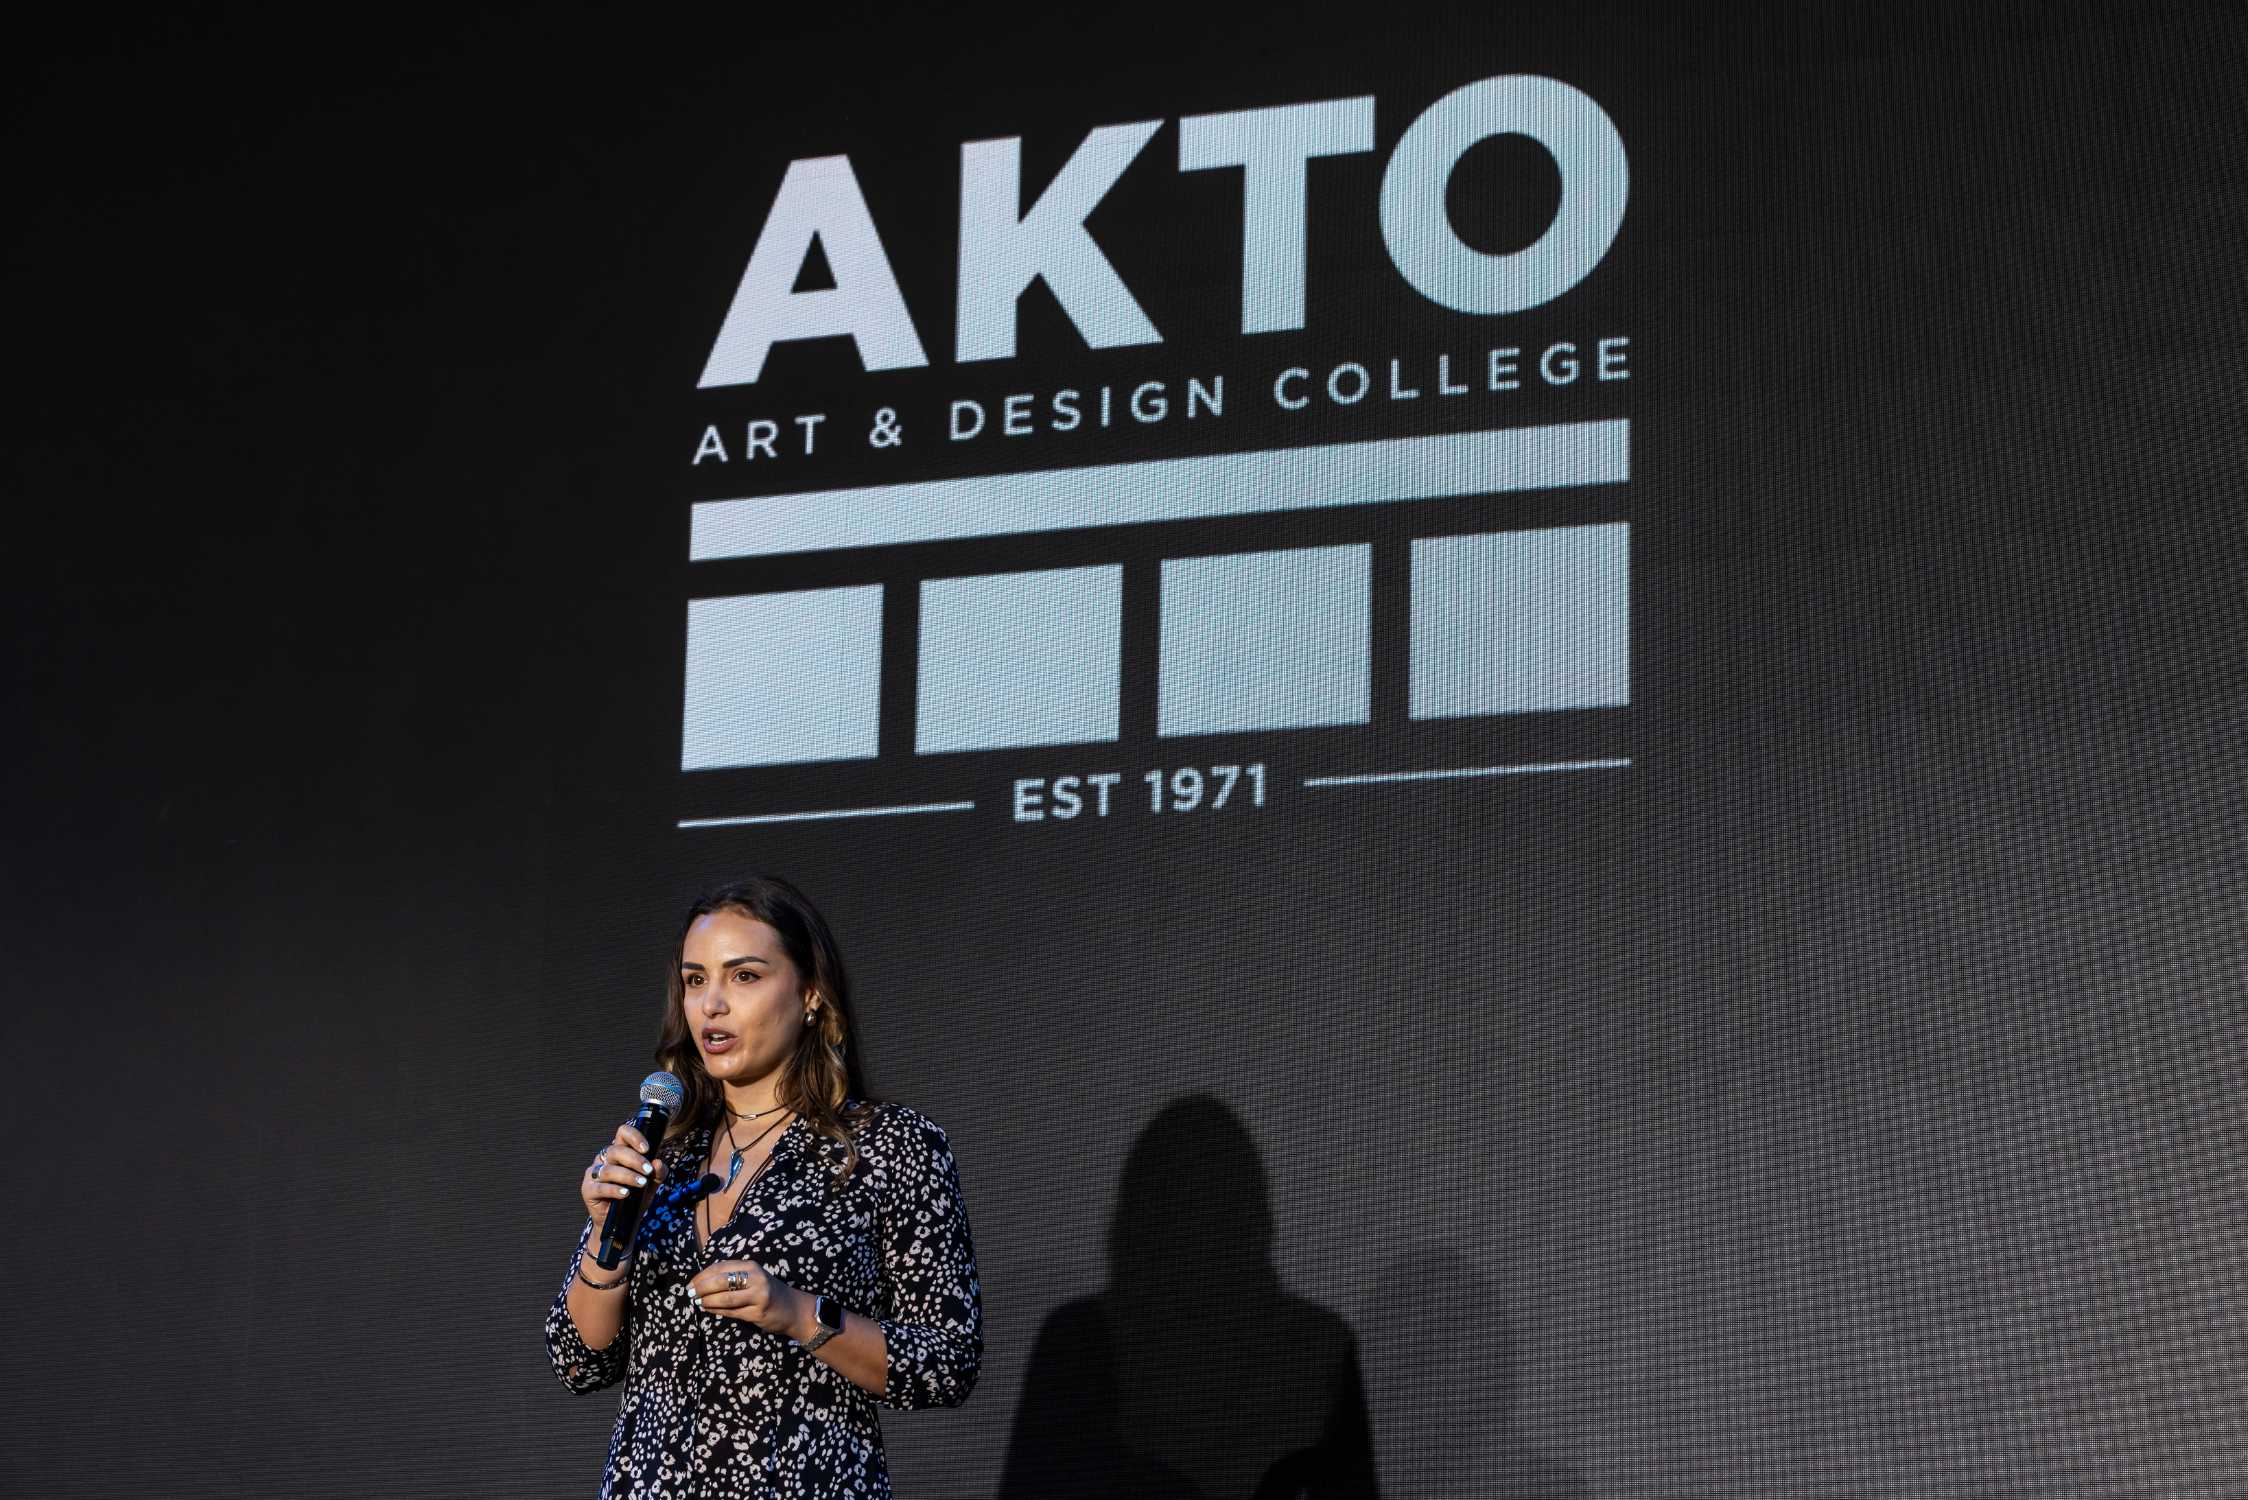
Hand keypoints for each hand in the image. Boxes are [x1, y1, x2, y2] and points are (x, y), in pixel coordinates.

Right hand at [578, 1121, 667, 1221]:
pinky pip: (600, 1187)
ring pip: (608, 1169)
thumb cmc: (636, 1198)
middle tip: (648, 1171)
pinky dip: (614, 1190)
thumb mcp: (651, 1184)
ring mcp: (594, 1174)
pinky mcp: (588, 1190)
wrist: (622, 1223)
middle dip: (635, 1160)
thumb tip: (658, 1163)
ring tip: (641, 1183)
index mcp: (619, 1152)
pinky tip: (625, 1194)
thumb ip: (658, 1173)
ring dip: (627, 1175)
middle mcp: (604, 1159)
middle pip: (616, 1151)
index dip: (634, 1137)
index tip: (647, 1148)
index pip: (622, 1133)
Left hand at [688, 1259, 806, 1337]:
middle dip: (701, 1288)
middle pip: (721, 1281)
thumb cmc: (766, 1291)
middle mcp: (755, 1278)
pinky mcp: (757, 1313)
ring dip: (707, 1301)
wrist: (792, 1309)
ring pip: (725, 1298)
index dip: (702, 1275)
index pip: (720, 1267)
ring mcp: (758, 1296)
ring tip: (697, 1303)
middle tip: (689, 1294)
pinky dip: (716, 1311)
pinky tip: (708, 1310)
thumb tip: (701, 1282)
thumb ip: (731, 1276)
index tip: (690, 1283)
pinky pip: (731, 1312)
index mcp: (751, 1266)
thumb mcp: (752, 1277)